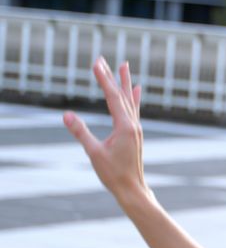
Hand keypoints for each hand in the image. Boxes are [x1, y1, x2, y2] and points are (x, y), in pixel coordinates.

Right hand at [63, 56, 147, 198]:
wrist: (132, 188)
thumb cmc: (113, 173)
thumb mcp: (93, 152)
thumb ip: (81, 132)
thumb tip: (66, 115)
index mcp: (125, 126)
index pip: (112, 97)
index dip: (103, 79)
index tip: (96, 63)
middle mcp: (133, 124)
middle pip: (121, 95)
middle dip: (111, 76)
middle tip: (103, 59)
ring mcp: (136, 128)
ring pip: (129, 100)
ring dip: (125, 82)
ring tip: (124, 65)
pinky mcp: (135, 133)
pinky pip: (134, 110)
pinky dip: (133, 97)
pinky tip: (137, 89)